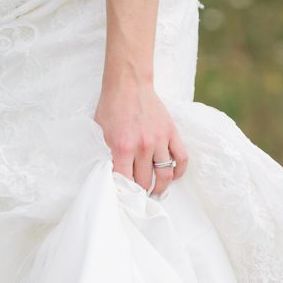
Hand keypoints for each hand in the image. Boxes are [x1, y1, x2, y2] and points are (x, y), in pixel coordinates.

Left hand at [94, 78, 188, 196]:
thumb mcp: (100, 133)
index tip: (122, 197)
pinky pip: (182, 158)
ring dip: (160, 187)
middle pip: (145, 182)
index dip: (123, 193)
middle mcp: (143, 146)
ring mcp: (159, 140)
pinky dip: (179, 171)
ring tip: (155, 191)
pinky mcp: (171, 133)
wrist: (129, 84)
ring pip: (165, 175)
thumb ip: (106, 155)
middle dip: (140, 192)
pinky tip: (172, 176)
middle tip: (137, 196)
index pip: (125, 182)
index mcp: (122, 148)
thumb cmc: (111, 108)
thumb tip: (110, 176)